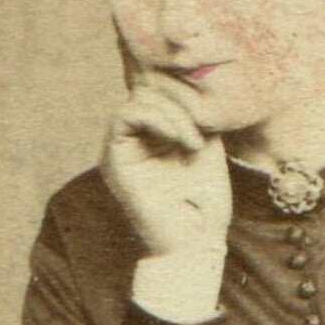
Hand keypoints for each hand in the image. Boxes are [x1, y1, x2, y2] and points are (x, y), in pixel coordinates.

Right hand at [100, 70, 231, 255]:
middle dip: (179, 100)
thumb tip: (186, 80)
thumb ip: (195, 114)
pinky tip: (178, 139)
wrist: (195, 244)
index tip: (210, 112)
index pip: (159, 92)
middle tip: (203, 130)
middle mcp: (136, 141)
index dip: (183, 90)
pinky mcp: (114, 160)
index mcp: (157, 138)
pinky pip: (123, 116)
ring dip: (172, 113)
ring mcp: (122, 150)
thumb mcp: (208, 148)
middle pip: (148, 90)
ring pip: (137, 99)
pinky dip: (154, 118)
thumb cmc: (205, 205)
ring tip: (193, 142)